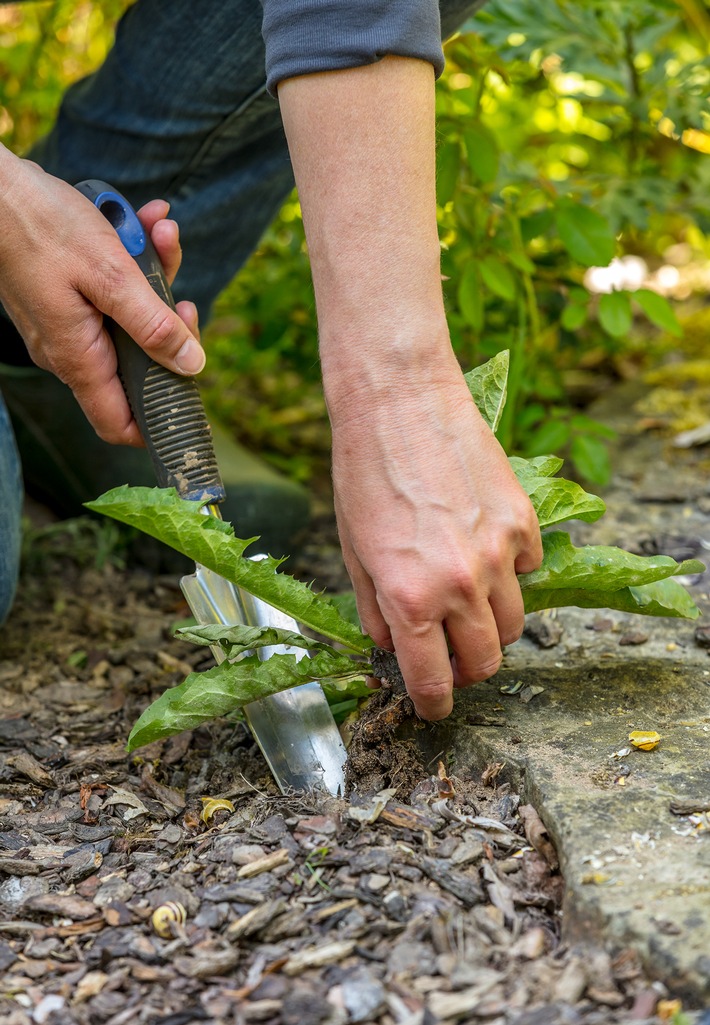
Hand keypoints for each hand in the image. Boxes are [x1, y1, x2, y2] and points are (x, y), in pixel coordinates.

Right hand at [0, 153, 202, 445]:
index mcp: (78, 358)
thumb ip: (153, 325)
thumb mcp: (110, 274)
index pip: (120, 424)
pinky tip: (146, 224)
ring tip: (161, 234)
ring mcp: (69, 326)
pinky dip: (133, 264)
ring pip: (131, 322)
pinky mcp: (69, 300)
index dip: (159, 418)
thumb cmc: (41, 226)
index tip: (191, 388)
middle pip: (139, 366)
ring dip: (155, 281)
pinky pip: (113, 295)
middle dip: (170, 329)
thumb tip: (191, 364)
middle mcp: (71, 352)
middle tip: (184, 299)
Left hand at [329, 352, 542, 720]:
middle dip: (466, 671)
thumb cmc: (363, 472)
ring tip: (465, 601)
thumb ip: (375, 610)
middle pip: (486, 661)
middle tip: (448, 655)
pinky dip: (509, 572)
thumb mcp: (352, 550)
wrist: (399, 401)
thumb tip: (390, 645)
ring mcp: (499, 553)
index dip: (432, 704)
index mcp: (409, 599)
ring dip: (490, 626)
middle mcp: (460, 584)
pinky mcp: (523, 521)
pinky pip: (528, 570)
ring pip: (515, 623)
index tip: (433, 707)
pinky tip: (481, 546)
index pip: (433, 681)